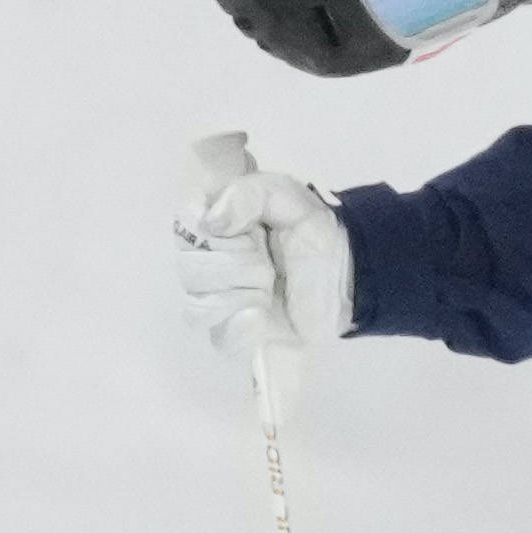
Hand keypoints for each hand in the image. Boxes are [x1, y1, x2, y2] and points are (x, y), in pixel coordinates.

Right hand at [173, 161, 354, 357]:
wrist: (348, 273)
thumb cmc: (312, 231)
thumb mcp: (286, 194)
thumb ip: (248, 195)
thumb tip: (210, 221)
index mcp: (213, 227)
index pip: (183, 227)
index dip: (212, 230)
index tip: (245, 227)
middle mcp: (207, 266)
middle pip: (191, 270)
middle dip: (236, 262)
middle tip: (266, 256)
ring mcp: (218, 304)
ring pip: (199, 305)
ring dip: (240, 292)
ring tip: (268, 285)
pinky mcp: (235, 336)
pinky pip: (219, 337)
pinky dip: (240, 325)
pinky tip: (261, 314)